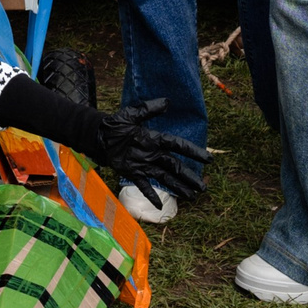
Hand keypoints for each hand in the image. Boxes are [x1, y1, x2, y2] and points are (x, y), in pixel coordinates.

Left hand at [91, 96, 208, 201]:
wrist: (99, 137)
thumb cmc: (115, 125)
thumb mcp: (130, 115)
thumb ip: (147, 109)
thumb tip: (166, 101)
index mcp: (155, 139)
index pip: (177, 146)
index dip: (193, 152)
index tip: (208, 159)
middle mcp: (153, 153)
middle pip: (175, 166)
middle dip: (189, 176)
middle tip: (203, 187)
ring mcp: (144, 164)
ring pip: (165, 178)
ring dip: (178, 187)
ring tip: (192, 196)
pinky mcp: (133, 172)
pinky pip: (144, 185)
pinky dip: (152, 195)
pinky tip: (160, 206)